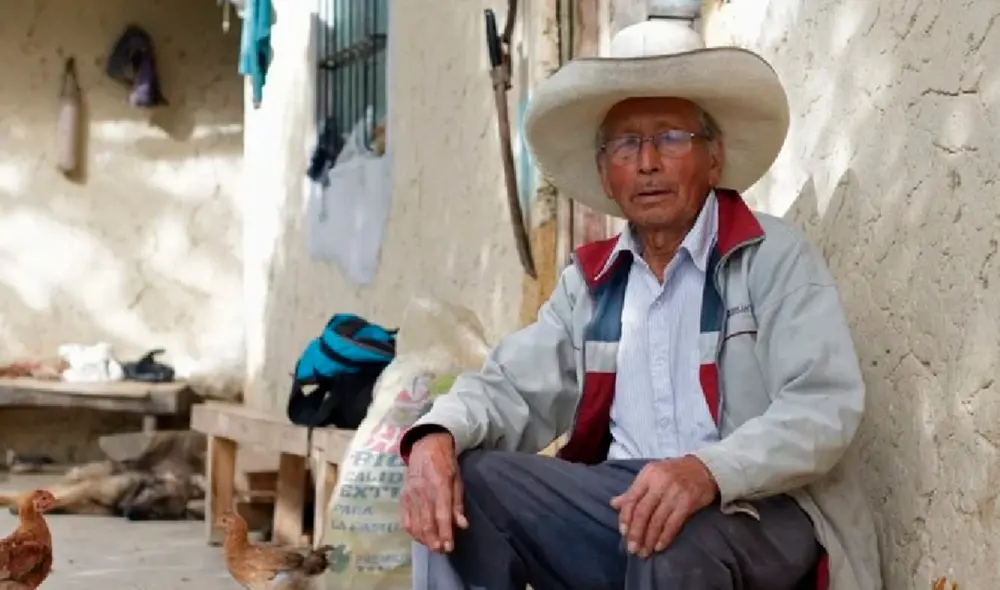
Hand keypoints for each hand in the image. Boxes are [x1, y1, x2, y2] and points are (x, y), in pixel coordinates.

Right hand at [400, 431, 467, 552]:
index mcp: (439, 485)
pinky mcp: (403, 497)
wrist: (425, 447)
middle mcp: (423, 492)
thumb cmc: (446, 464)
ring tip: (433, 547)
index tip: (449, 547)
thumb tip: (462, 525)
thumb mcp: (457, 480)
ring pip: (415, 524)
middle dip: (434, 540)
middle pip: (427, 523)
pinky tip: (420, 538)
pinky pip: (405, 519)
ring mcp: (410, 495)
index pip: (442, 515)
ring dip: (424, 539)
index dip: (445, 533)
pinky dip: (412, 532)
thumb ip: (458, 503)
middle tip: (441, 551)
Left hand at [610, 455, 717, 557]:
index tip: (623, 533)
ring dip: (649, 539)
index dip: (625, 518)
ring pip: (657, 520)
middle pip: (643, 512)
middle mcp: (659, 483)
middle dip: (636, 533)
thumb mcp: (652, 476)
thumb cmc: (674, 473)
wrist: (705, 469)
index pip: (631, 499)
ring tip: (644, 552)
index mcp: (647, 475)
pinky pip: (673, 524)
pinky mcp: (688, 502)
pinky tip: (659, 547)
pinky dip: (665, 537)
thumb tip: (613, 504)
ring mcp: (674, 493)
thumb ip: (634, 491)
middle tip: (632, 549)